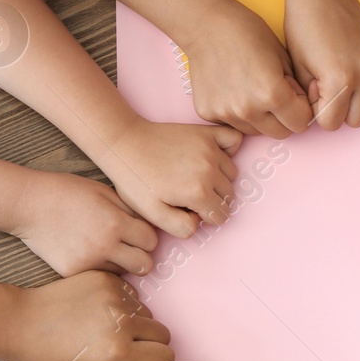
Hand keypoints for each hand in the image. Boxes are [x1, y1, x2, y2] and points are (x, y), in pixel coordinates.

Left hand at [9, 272, 174, 360]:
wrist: (23, 323)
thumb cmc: (52, 358)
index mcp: (117, 353)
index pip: (165, 358)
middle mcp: (121, 322)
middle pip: (163, 333)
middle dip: (151, 343)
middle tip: (126, 348)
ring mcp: (114, 297)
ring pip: (148, 313)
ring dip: (137, 323)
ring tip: (107, 329)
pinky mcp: (106, 280)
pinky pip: (132, 295)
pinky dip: (123, 305)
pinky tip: (98, 312)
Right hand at [11, 171, 158, 276]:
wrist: (29, 204)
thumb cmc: (67, 192)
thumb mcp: (104, 191)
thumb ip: (130, 210)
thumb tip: (151, 225)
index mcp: (115, 223)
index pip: (151, 241)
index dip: (147, 236)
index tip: (138, 232)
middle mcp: (104, 246)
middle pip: (144, 265)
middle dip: (141, 255)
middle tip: (130, 247)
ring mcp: (87, 262)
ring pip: (121, 273)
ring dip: (119, 262)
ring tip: (103, 247)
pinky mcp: (72, 273)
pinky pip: (98, 276)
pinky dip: (98, 267)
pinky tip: (86, 252)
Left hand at [101, 119, 242, 238]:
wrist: (125, 144)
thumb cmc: (136, 181)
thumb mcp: (153, 215)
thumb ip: (182, 228)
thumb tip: (200, 221)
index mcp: (197, 193)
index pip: (221, 215)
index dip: (206, 217)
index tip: (190, 210)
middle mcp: (209, 170)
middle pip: (228, 195)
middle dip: (213, 200)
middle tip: (189, 195)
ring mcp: (209, 149)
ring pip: (232, 173)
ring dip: (219, 178)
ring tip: (196, 177)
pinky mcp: (206, 133)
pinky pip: (234, 140)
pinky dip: (229, 149)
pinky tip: (213, 157)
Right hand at [181, 0, 313, 138]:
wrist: (206, 25)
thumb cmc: (247, 32)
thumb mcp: (283, 56)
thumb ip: (294, 87)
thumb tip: (297, 106)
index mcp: (273, 94)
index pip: (301, 123)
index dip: (302, 110)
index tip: (295, 98)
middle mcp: (249, 110)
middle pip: (280, 133)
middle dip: (284, 119)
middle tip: (275, 97)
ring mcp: (226, 114)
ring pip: (256, 131)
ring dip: (260, 118)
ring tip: (252, 91)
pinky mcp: (208, 113)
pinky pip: (232, 124)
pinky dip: (237, 113)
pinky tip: (232, 90)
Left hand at [283, 0, 359, 129]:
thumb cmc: (302, 25)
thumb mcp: (297, 68)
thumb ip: (310, 97)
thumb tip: (320, 109)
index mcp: (341, 80)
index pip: (331, 124)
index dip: (317, 113)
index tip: (311, 93)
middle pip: (357, 120)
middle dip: (339, 111)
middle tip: (323, 90)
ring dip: (352, 93)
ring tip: (333, 69)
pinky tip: (346, 53)